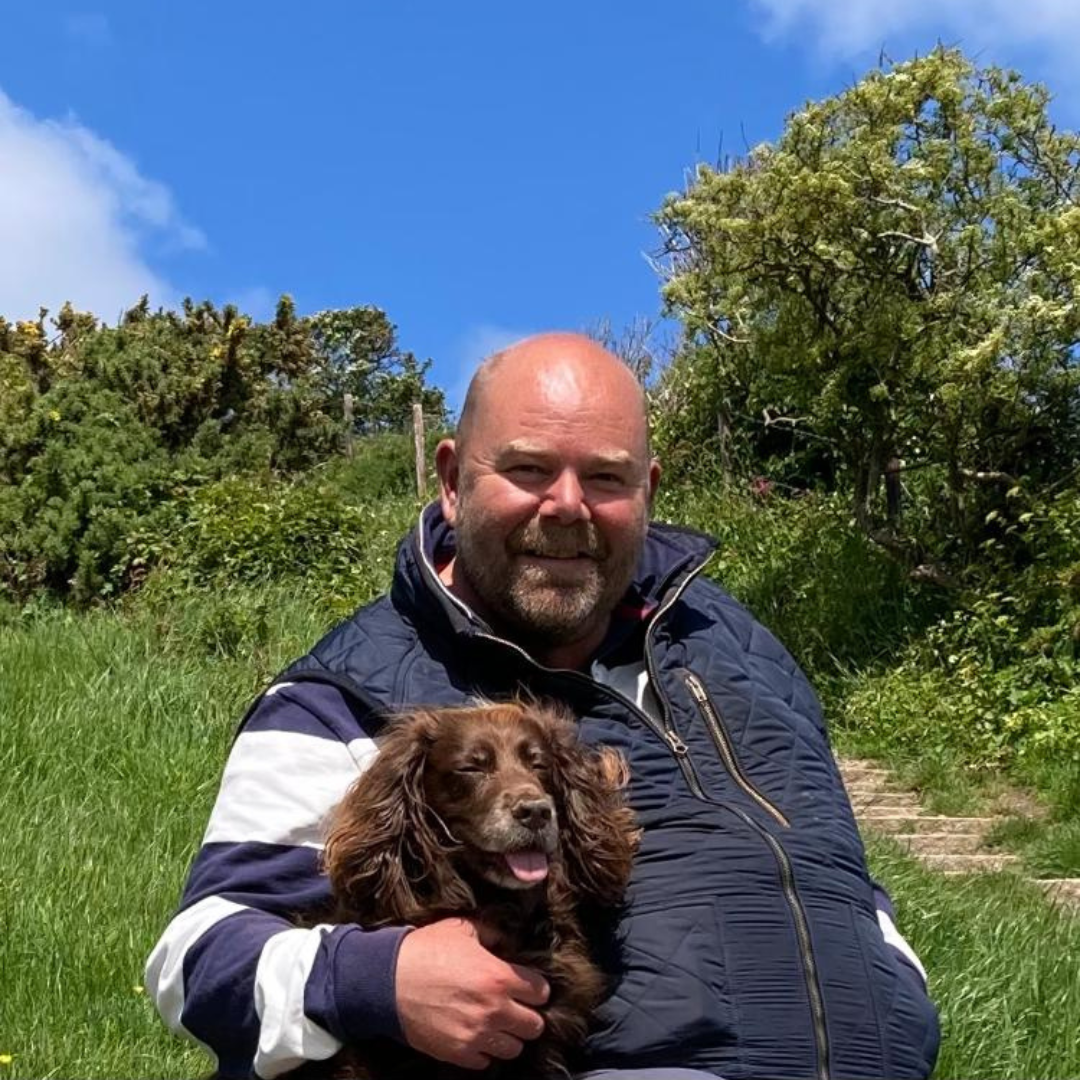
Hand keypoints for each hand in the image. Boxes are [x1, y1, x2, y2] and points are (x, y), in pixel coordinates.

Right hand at [394, 917, 548, 1068]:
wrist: (387, 980)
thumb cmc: (425, 950)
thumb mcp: (462, 929)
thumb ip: (492, 933)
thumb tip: (506, 940)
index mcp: (498, 977)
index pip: (541, 992)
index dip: (535, 988)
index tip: (527, 987)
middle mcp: (493, 1010)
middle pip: (534, 1026)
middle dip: (528, 1015)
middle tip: (515, 1007)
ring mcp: (476, 1036)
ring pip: (514, 1049)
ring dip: (508, 1036)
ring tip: (496, 1024)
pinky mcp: (458, 1053)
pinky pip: (486, 1062)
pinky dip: (484, 1051)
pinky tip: (475, 1035)